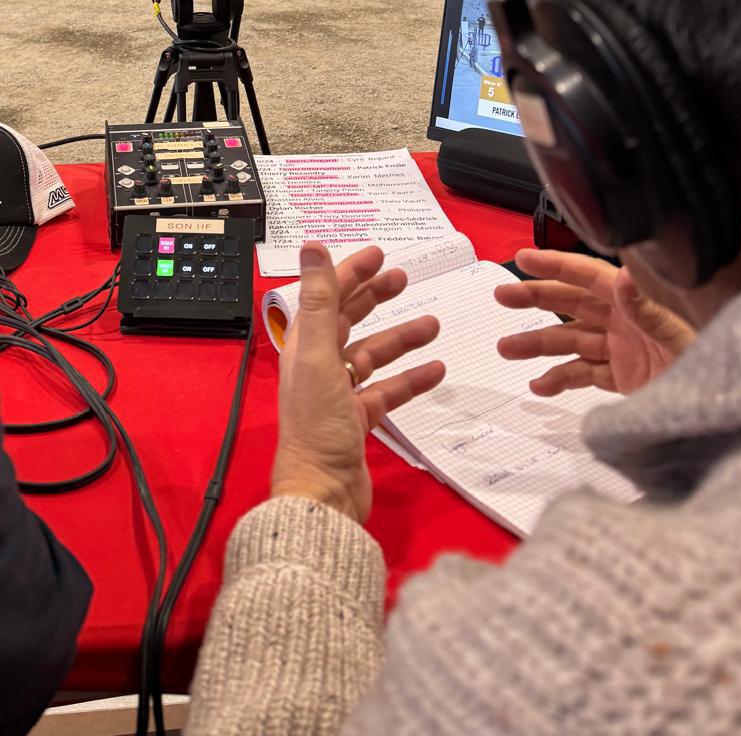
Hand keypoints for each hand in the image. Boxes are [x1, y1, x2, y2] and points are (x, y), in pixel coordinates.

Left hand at [271, 243, 445, 524]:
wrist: (323, 494)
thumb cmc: (317, 425)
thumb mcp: (318, 356)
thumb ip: (318, 300)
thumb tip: (312, 245)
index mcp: (303, 347)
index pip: (326, 298)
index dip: (350, 273)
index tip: (378, 254)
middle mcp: (319, 366)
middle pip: (348, 321)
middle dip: (374, 298)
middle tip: (403, 277)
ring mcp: (339, 394)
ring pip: (373, 355)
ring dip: (401, 338)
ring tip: (433, 323)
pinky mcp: (359, 421)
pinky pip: (388, 391)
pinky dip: (410, 379)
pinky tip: (436, 370)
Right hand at [493, 248, 694, 396]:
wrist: (717, 410)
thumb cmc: (706, 364)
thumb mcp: (676, 337)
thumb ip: (647, 309)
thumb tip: (623, 277)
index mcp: (632, 302)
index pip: (587, 276)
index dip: (554, 266)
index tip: (523, 259)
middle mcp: (622, 321)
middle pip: (570, 303)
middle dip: (535, 298)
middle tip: (503, 296)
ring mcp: (619, 349)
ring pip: (569, 340)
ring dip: (537, 343)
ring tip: (507, 348)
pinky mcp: (620, 377)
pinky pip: (582, 374)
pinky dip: (559, 379)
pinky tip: (539, 385)